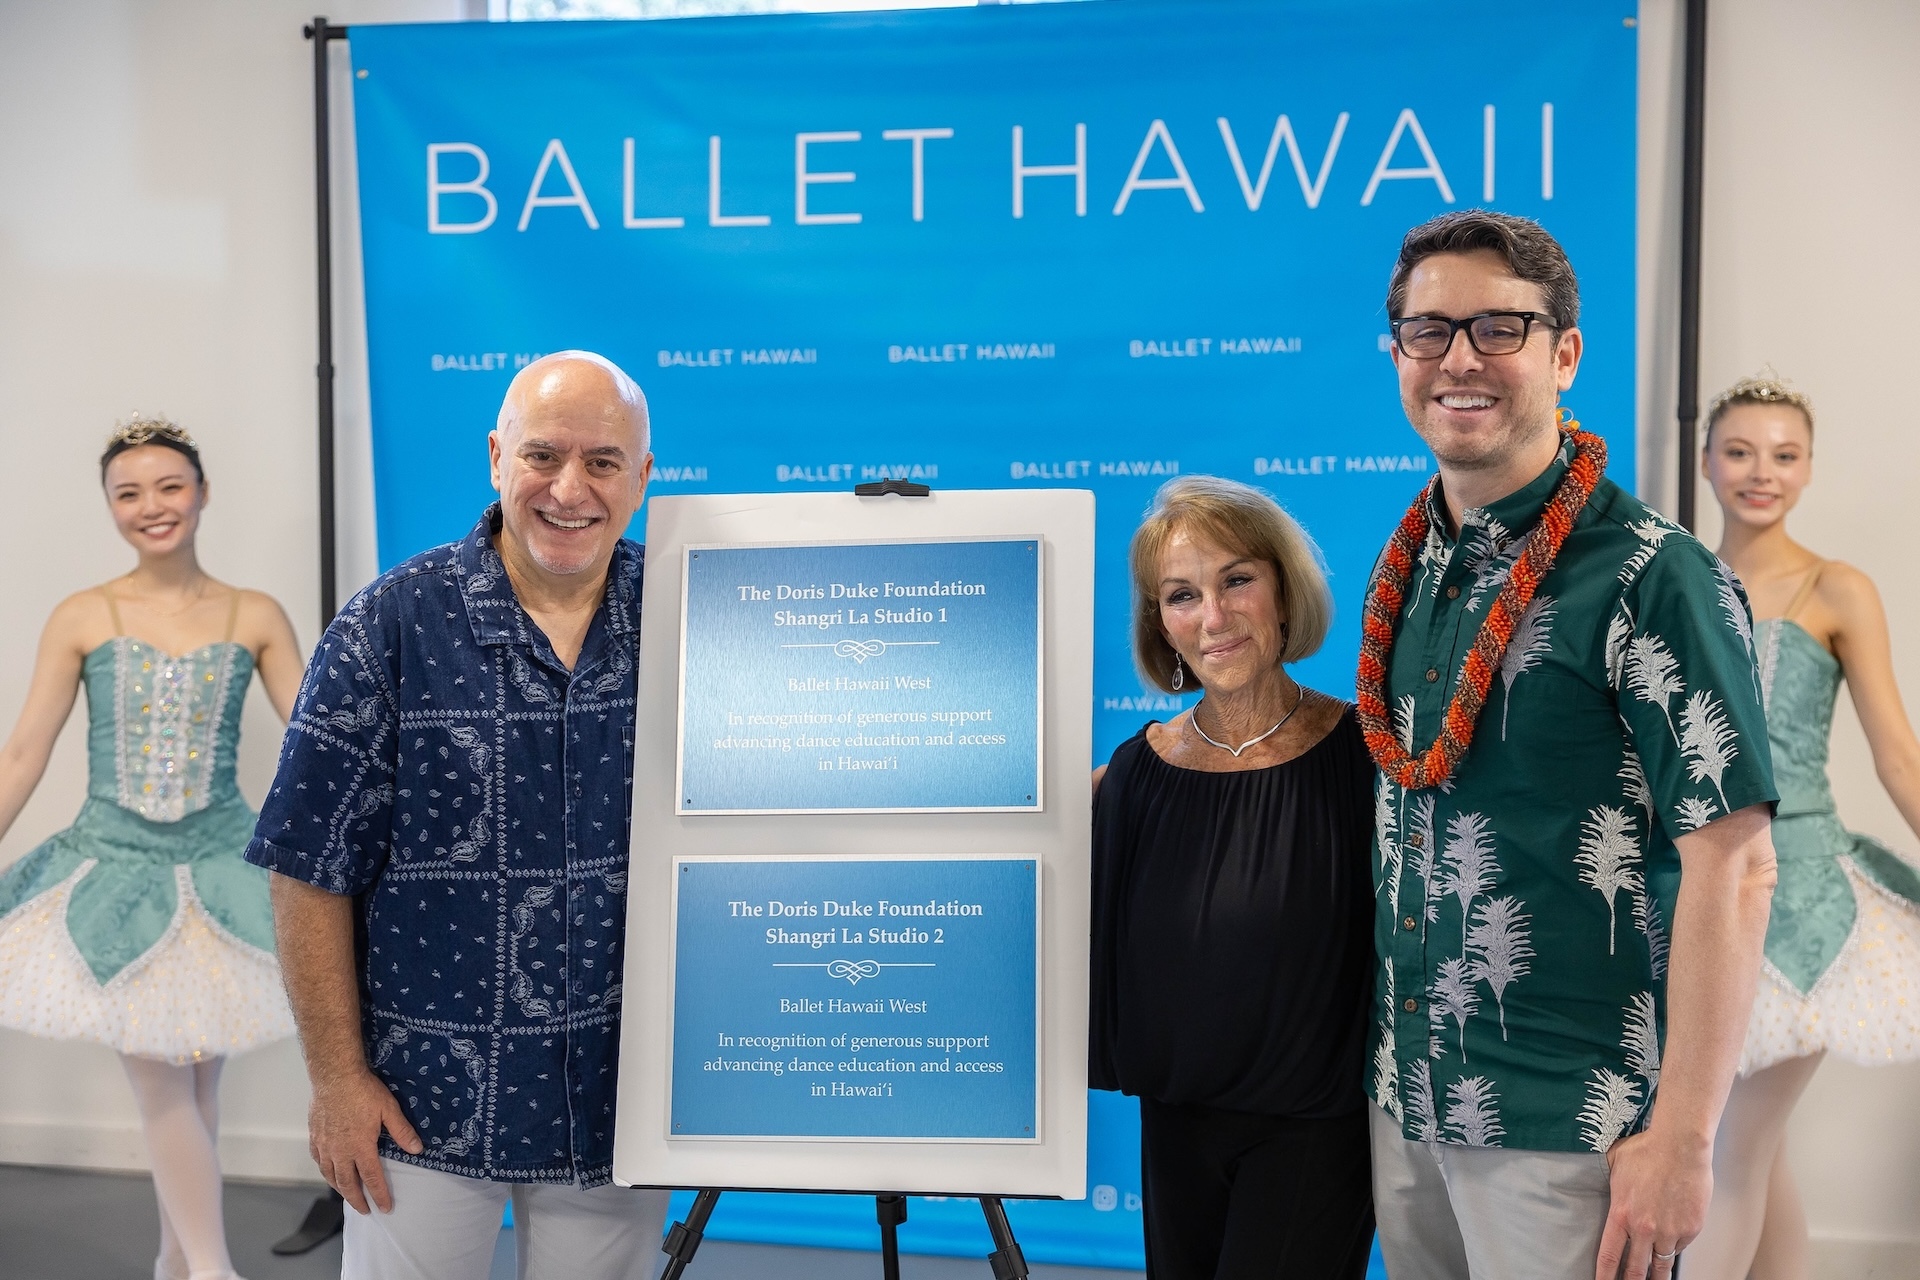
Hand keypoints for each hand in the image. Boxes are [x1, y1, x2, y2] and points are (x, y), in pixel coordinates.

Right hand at [308, 1068, 423, 1214]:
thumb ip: (402, 1131)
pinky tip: (328, 1171)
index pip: (372, 1179)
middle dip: (357, 1200)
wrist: (334, 1075)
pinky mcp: (314, 1136)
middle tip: (365, 1211)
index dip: (379, 1195)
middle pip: (348, 1184)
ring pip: (330, 1175)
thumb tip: (417, 1149)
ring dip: (340, 1188)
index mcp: (360, 1147)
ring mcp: (324, 1145)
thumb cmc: (364, 1091)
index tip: (385, 1208)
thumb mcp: (389, 1109)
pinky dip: (325, 1171)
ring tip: (348, 1195)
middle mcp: (340, 1152)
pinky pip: (318, 1160)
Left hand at [1595, 1126, 1711, 1279]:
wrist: (1681, 1146)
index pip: (1609, 1255)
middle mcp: (1644, 1229)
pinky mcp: (1691, 1229)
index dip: (1604, 1275)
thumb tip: (1596, 1181)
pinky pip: (1680, 1247)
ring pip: (1662, 1264)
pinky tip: (1671, 1241)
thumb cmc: (1648, 1150)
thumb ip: (1608, 1182)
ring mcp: (1669, 1231)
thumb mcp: (1615, 1164)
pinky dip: (1674, 1247)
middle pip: (1636, 1269)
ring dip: (1657, 1276)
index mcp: (1621, 1214)